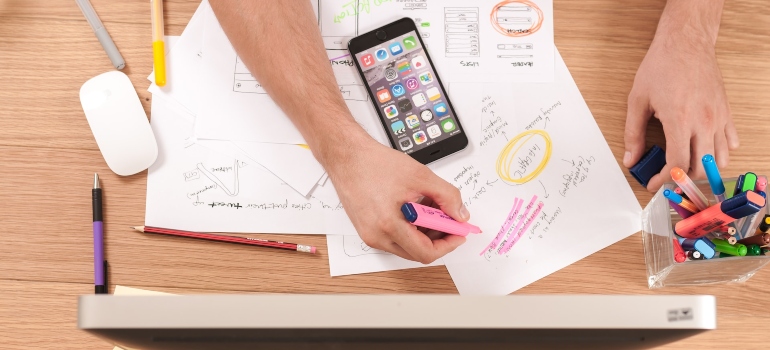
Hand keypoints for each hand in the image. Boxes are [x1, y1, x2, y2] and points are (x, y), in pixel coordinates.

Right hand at [324, 134, 468, 263]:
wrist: (347, 156)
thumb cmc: (374, 163)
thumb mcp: (420, 176)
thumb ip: (447, 196)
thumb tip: (460, 215)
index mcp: (389, 225)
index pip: (426, 253)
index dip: (448, 245)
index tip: (459, 233)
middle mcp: (377, 236)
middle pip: (417, 252)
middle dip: (438, 237)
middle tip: (448, 218)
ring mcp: (370, 235)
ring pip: (406, 246)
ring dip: (424, 232)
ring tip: (430, 206)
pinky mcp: (366, 229)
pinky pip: (395, 238)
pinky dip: (410, 227)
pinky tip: (415, 207)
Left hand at [624, 22, 738, 190]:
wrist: (686, 43)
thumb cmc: (661, 66)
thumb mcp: (638, 100)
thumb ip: (633, 134)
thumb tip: (631, 159)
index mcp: (680, 120)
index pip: (677, 165)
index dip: (664, 180)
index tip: (653, 183)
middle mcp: (703, 122)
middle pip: (700, 168)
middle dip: (682, 179)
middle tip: (667, 178)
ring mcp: (718, 117)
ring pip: (720, 159)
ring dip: (703, 169)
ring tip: (685, 167)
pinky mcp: (726, 112)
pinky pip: (731, 141)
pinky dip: (720, 153)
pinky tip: (704, 150)